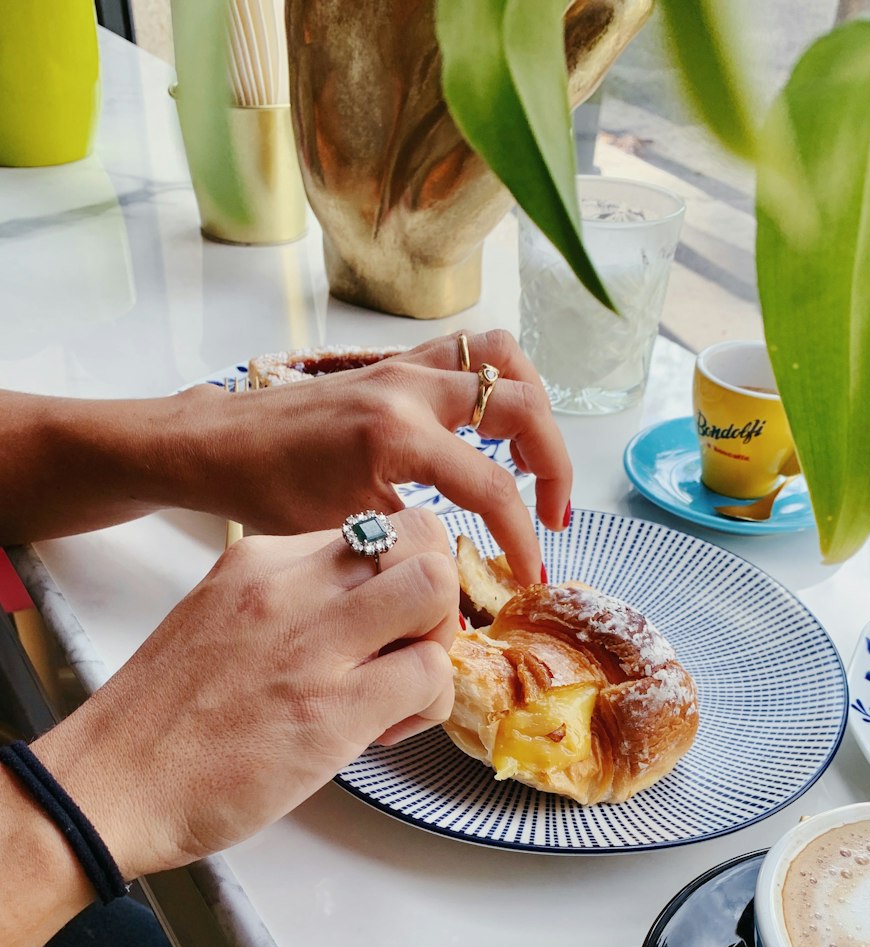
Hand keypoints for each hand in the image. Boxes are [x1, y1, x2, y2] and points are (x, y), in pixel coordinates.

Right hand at [33, 508, 456, 878]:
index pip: (374, 530)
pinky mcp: (331, 710)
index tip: (384, 623)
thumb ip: (289, 604)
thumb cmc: (163, 719)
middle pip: (419, 535)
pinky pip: (430, 674)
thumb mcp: (222, 620)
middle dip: (437, 591)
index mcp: (261, 560)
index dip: (399, 573)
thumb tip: (360, 618)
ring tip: (404, 688)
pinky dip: (431, 704)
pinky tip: (388, 731)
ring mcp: (313, 644)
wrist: (109, 784)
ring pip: (435, 587)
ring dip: (440, 640)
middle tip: (411, 646)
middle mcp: (290, 586)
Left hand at [177, 329, 570, 585]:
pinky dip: (499, 383)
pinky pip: (469, 352)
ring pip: (503, 358)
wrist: (218, 444)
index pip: (493, 487)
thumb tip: (462, 576)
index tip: (529, 575)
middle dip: (554, 465)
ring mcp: (403, 367)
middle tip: (552, 516)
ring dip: (534, 406)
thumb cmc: (268, 491)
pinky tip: (492, 429)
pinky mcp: (395, 364)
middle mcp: (409, 388)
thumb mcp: (346, 531)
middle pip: (523, 405)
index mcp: (396, 437)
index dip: (523, 538)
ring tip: (535, 459)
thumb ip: (413, 541)